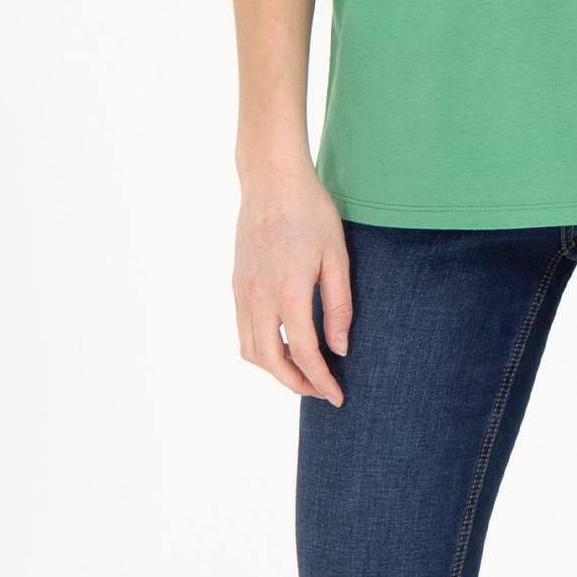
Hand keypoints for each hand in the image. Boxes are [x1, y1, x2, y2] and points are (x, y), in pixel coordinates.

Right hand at [233, 164, 351, 404]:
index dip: (321, 381)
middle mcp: (259, 297)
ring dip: (275, 370)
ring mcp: (243, 290)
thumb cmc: (311, 211)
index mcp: (288, 292)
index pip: (304, 354)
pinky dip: (261, 348)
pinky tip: (283, 343)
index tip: (338, 397)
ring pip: (250, 350)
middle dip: (296, 384)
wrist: (271, 179)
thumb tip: (339, 349)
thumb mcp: (337, 256)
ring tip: (302, 371)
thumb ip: (339, 306)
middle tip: (321, 390)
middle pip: (271, 362)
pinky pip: (243, 329)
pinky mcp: (237, 283)